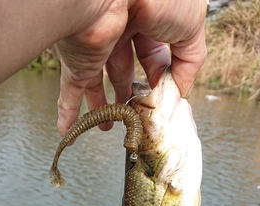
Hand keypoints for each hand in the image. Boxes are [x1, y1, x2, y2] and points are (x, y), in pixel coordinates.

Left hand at [56, 0, 206, 135]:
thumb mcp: (191, 27)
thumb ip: (190, 61)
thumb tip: (181, 92)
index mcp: (148, 20)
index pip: (155, 59)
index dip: (161, 84)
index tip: (164, 105)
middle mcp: (120, 31)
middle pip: (125, 73)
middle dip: (130, 98)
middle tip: (137, 119)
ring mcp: (97, 46)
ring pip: (99, 84)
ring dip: (102, 107)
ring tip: (107, 126)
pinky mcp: (77, 61)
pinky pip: (71, 91)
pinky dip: (68, 113)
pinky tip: (69, 131)